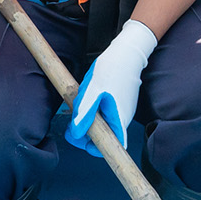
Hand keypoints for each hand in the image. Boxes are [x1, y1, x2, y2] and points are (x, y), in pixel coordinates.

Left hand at [65, 20, 157, 155]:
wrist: (127, 51)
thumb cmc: (111, 70)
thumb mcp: (92, 91)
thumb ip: (85, 113)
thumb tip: (76, 133)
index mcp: (118, 120)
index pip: (109, 148)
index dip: (93, 147)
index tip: (80, 137)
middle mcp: (122, 119)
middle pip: (103, 137)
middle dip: (86, 132)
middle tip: (73, 119)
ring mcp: (122, 111)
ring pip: (103, 125)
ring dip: (89, 120)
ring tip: (82, 103)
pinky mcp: (119, 104)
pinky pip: (105, 114)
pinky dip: (95, 111)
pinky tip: (89, 98)